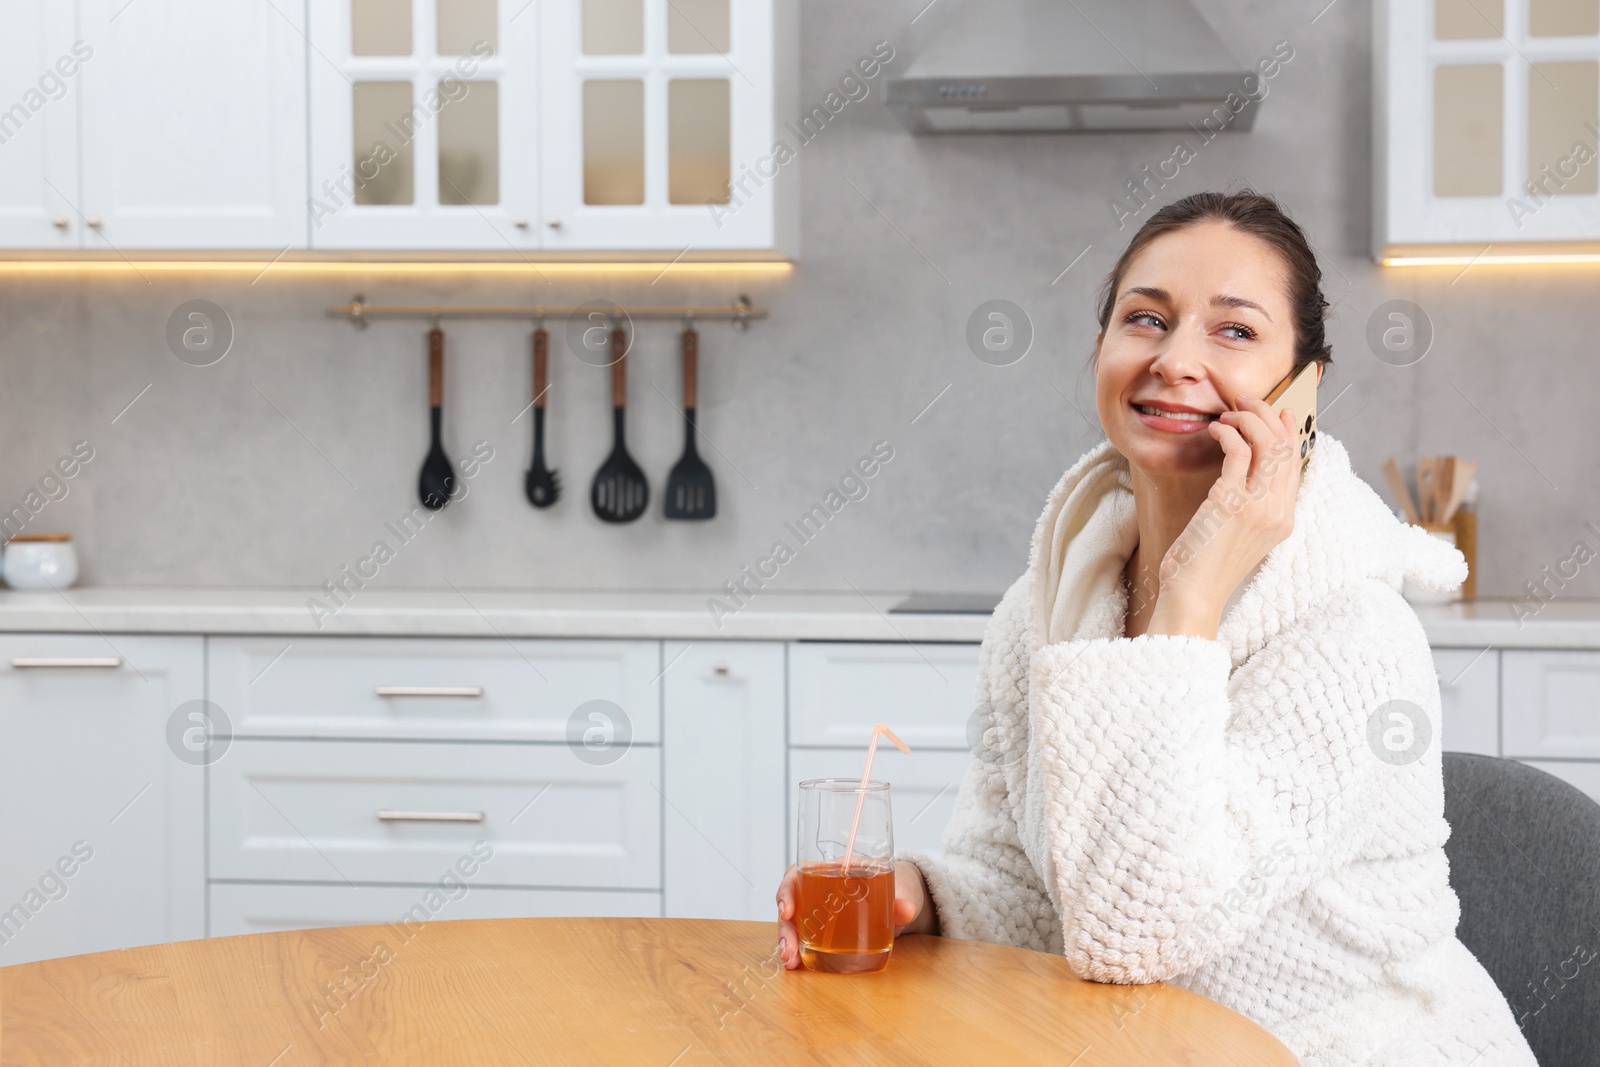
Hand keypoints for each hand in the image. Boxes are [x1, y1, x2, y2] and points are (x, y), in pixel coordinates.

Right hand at [774, 860, 937, 970]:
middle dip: (785, 927)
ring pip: (793, 924)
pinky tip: (796, 965)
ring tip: (790, 961)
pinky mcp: (824, 931)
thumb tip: (905, 909)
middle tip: (788, 949)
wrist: (901, 900)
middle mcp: (819, 889)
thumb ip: (902, 899)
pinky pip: (804, 939)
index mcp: (832, 870)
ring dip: (787, 942)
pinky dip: (798, 951)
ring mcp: (820, 912)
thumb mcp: (899, 889)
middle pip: (791, 903)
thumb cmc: (894, 885)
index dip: (787, 890)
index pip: (798, 873)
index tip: (787, 910)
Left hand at [1150, 393, 1301, 637]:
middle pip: (1286, 447)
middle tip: (1245, 401)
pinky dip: (1229, 432)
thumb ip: (1250, 507)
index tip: (1280, 412)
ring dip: (1249, 418)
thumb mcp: (1238, 534)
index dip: (1290, 432)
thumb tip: (1243, 472)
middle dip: (1268, 415)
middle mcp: (1278, 511)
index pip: (1296, 464)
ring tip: (1228, 412)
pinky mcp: (1231, 502)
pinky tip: (1216, 430)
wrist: (1193, 595)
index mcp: (1284, 520)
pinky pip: (1239, 451)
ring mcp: (1258, 507)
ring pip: (1268, 443)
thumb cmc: (1205, 566)